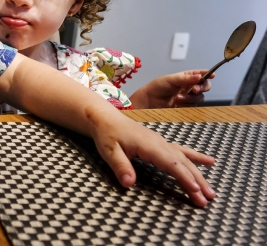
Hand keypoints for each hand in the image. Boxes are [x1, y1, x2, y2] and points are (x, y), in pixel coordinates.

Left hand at [90, 108, 215, 206]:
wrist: (105, 118)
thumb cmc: (107, 135)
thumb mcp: (109, 151)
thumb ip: (120, 166)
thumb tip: (129, 183)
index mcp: (148, 145)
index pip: (170, 163)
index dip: (183, 177)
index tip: (195, 190)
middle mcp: (160, 143)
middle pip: (182, 163)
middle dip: (196, 181)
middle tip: (208, 198)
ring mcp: (162, 142)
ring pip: (185, 159)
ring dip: (199, 175)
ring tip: (211, 191)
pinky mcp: (161, 143)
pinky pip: (182, 151)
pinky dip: (196, 157)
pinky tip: (210, 162)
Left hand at [131, 70, 213, 108]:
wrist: (149, 101)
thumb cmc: (158, 87)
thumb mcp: (171, 79)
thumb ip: (185, 78)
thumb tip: (200, 76)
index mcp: (186, 77)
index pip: (200, 75)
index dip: (207, 74)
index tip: (212, 75)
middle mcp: (189, 87)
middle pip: (204, 86)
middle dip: (202, 87)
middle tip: (194, 89)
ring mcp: (188, 97)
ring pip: (199, 97)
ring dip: (190, 98)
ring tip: (177, 98)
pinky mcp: (186, 107)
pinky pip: (193, 106)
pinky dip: (187, 104)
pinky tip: (178, 103)